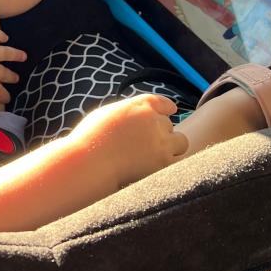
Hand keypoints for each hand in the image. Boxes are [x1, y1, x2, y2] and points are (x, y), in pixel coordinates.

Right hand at [67, 94, 188, 187]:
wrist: (90, 162)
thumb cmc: (90, 139)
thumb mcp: (108, 114)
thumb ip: (128, 112)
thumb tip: (136, 118)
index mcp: (141, 105)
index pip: (163, 103)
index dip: (166, 109)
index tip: (169, 112)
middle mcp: (155, 120)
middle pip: (169, 124)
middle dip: (161, 132)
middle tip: (145, 144)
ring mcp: (161, 142)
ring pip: (180, 141)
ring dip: (171, 147)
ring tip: (156, 156)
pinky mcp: (163, 162)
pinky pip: (177, 161)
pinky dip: (169, 163)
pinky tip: (156, 167)